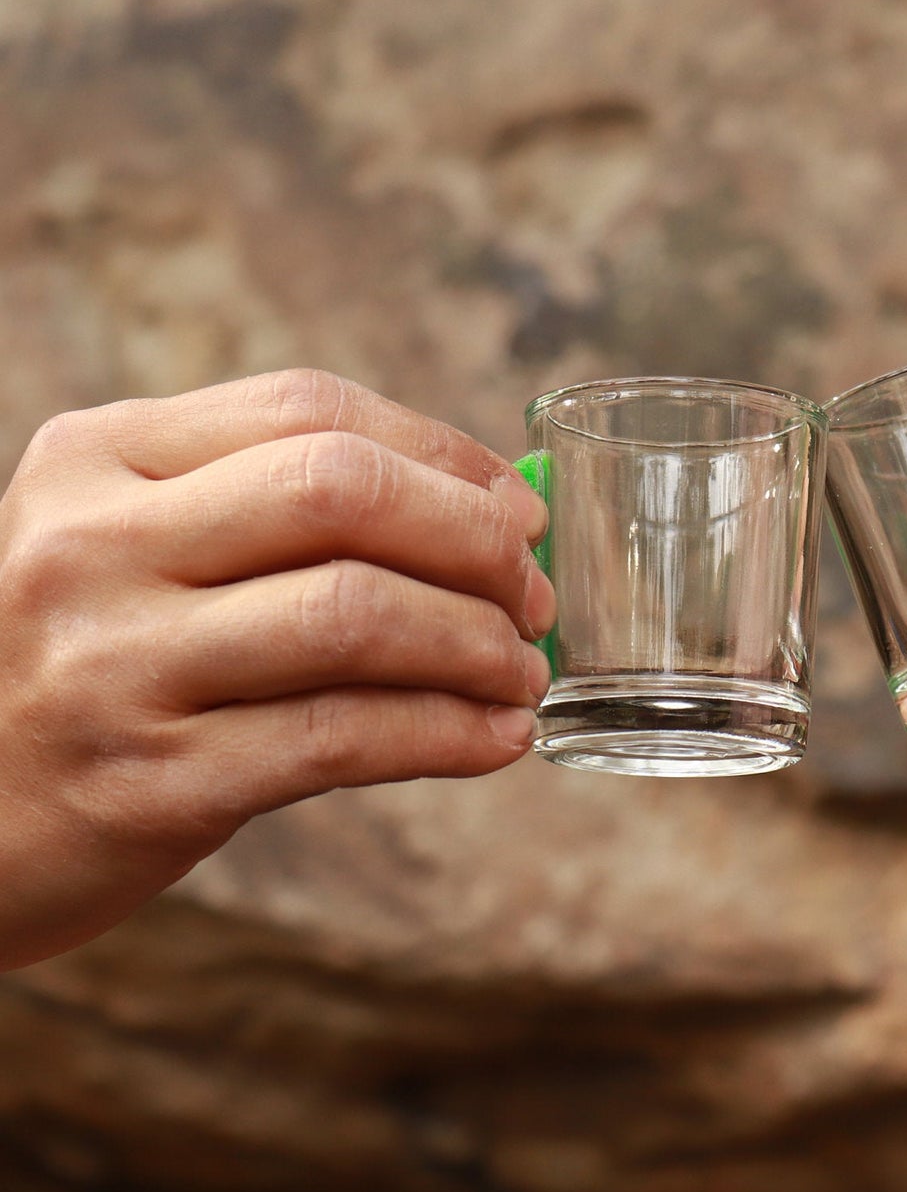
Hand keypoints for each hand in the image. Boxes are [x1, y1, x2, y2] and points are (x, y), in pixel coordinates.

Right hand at [0, 369, 554, 969]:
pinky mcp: (153, 781)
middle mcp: (96, 546)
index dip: (445, 453)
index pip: (310, 410)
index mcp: (99, 458)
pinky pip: (342, 736)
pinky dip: (448, 733)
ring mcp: (117, 664)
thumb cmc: (87, 663)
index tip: (519, 510)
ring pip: (355, 614)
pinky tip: (498, 738)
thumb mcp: (134, 549)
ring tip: (523, 672)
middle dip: (475, 539)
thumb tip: (493, 513)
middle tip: (535, 595)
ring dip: (477, 643)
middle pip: (341, 491)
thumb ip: (277, 512)